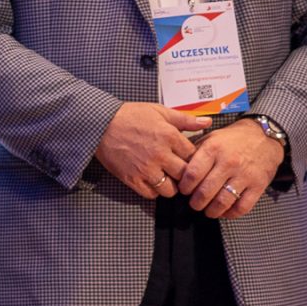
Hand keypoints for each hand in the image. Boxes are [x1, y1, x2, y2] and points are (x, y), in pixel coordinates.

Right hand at [94, 102, 212, 201]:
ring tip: (166, 178)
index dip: (194, 159)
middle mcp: (160, 154)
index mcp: (169, 136)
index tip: (188, 158)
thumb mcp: (159, 111)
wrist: (100, 123)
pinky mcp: (132, 178)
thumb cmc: (129, 116)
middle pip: (186, 175)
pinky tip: (152, 180)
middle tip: (180, 172)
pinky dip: (154, 191)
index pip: (195, 156)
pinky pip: (151, 194)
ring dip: (171, 186)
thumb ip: (185, 118)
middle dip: (185, 175)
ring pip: (170, 189)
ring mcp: (146, 168)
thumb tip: (207, 122)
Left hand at [176, 118, 284, 218]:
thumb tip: (177, 169)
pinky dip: (231, 214)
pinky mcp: (258, 186)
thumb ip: (194, 153)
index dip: (184, 187)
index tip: (184, 190)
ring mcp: (245, 175)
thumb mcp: (210, 138)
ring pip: (223, 202)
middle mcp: (228, 162)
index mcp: (213, 149)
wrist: (263, 137)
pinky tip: (225, 211)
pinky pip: (242, 207)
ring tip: (207, 210)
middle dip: (196, 203)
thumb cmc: (231, 140)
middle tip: (194, 204)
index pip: (192, 174)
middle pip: (205, 191)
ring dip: (211, 211)